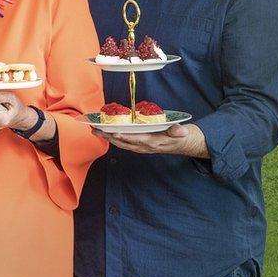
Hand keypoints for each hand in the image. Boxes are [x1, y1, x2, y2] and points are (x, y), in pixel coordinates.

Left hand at [93, 123, 209, 157]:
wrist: (181, 144)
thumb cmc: (179, 136)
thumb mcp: (181, 132)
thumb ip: (178, 131)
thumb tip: (181, 131)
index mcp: (153, 142)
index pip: (137, 140)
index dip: (125, 137)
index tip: (114, 132)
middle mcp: (144, 146)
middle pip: (124, 143)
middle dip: (109, 137)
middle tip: (96, 130)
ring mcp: (140, 147)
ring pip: (121, 143)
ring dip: (108, 138)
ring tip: (96, 131)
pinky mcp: (139, 145)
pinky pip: (123, 143)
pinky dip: (113, 138)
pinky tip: (106, 133)